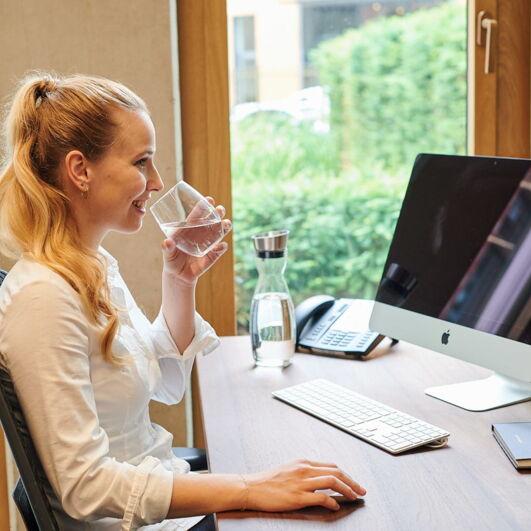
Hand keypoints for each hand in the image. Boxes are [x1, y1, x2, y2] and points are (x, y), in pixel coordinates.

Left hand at [161, 197, 231, 285]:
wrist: (178, 275)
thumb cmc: (171, 260)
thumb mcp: (167, 254)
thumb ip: (167, 248)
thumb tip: (167, 242)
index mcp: (188, 229)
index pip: (196, 216)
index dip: (203, 207)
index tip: (209, 200)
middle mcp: (200, 233)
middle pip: (211, 221)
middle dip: (217, 214)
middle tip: (220, 209)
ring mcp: (208, 244)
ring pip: (218, 232)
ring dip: (224, 227)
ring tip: (226, 223)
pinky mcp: (213, 255)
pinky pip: (219, 250)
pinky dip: (221, 247)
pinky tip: (221, 246)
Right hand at [244, 459, 365, 511]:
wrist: (251, 487)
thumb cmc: (268, 481)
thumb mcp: (289, 469)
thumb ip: (305, 471)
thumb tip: (320, 478)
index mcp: (303, 462)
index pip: (332, 465)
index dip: (346, 474)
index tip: (354, 482)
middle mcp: (304, 469)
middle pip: (336, 471)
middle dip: (352, 481)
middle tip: (361, 490)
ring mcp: (301, 483)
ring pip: (332, 481)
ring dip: (347, 489)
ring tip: (354, 497)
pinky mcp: (297, 497)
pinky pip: (321, 497)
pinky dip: (332, 502)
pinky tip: (335, 506)